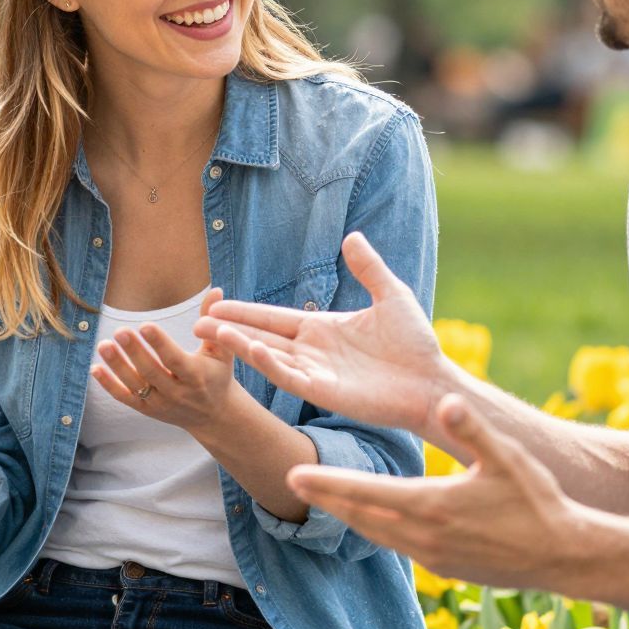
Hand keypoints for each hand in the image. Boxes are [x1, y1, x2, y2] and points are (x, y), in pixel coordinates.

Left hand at [90, 288, 245, 435]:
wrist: (215, 415)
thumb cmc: (218, 376)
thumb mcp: (221, 351)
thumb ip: (213, 323)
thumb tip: (217, 291)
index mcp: (196, 376)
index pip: (174, 359)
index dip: (159, 343)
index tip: (145, 325)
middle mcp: (177, 393)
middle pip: (151, 372)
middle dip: (134, 352)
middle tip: (119, 331)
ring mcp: (160, 403)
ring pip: (135, 385)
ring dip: (117, 366)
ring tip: (103, 345)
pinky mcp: (147, 409)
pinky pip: (125, 398)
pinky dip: (109, 385)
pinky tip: (95, 368)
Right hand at [194, 232, 449, 434]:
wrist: (433, 383)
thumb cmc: (416, 345)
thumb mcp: (391, 295)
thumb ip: (369, 269)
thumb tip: (352, 236)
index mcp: (321, 328)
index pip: (273, 317)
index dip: (245, 310)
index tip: (217, 302)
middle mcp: (312, 351)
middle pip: (261, 336)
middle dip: (229, 329)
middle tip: (195, 321)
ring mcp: (316, 372)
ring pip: (267, 356)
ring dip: (239, 344)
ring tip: (210, 332)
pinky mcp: (325, 392)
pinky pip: (289, 376)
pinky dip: (269, 363)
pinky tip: (251, 347)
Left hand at [288, 394, 588, 589]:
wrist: (565, 558)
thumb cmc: (539, 502)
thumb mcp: (507, 458)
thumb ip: (473, 429)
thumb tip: (446, 400)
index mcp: (432, 505)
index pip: (365, 493)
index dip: (327, 483)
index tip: (293, 474)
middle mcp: (424, 536)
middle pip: (361, 516)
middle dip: (327, 499)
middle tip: (294, 484)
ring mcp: (433, 557)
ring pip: (377, 535)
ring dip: (350, 516)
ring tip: (327, 500)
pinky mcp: (446, 569)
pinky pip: (399, 548)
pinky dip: (379, 531)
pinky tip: (376, 521)